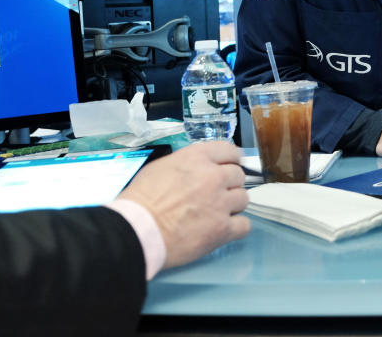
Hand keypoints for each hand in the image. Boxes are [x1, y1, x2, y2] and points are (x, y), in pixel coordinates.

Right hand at [117, 141, 249, 269]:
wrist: (136, 230)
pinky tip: (223, 230)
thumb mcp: (162, 167)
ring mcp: (220, 203)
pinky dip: (236, 228)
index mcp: (198, 158)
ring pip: (244, 199)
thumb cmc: (141, 199)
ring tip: (216, 214)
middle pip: (239, 176)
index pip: (230, 150)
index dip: (231, 161)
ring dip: (233, 206)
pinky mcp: (222, 228)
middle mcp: (214, 176)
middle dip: (230, 185)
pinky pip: (244, 225)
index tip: (228, 168)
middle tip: (216, 195)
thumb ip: (188, 164)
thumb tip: (200, 168)